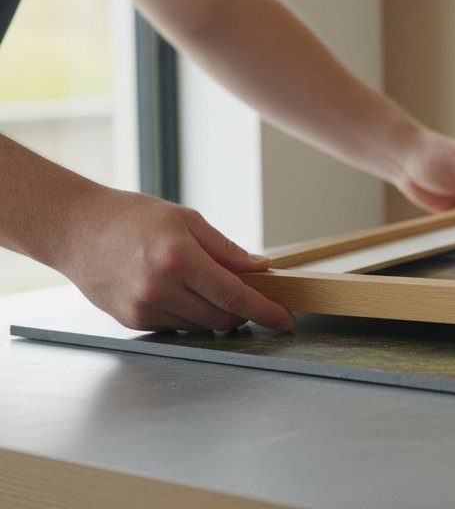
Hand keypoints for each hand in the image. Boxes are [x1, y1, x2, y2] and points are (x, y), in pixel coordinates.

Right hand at [47, 187, 294, 332]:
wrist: (76, 229)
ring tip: (204, 286)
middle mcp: (160, 289)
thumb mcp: (187, 221)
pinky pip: (176, 327)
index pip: (234, 296)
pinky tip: (179, 292)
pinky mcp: (131, 320)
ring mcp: (144, 308)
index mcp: (179, 258)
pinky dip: (189, 315)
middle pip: (221, 317)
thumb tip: (261, 269)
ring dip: (215, 314)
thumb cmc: (132, 218)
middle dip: (242, 312)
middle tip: (246, 293)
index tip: (286, 320)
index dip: (265, 311)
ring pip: (200, 326)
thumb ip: (227, 250)